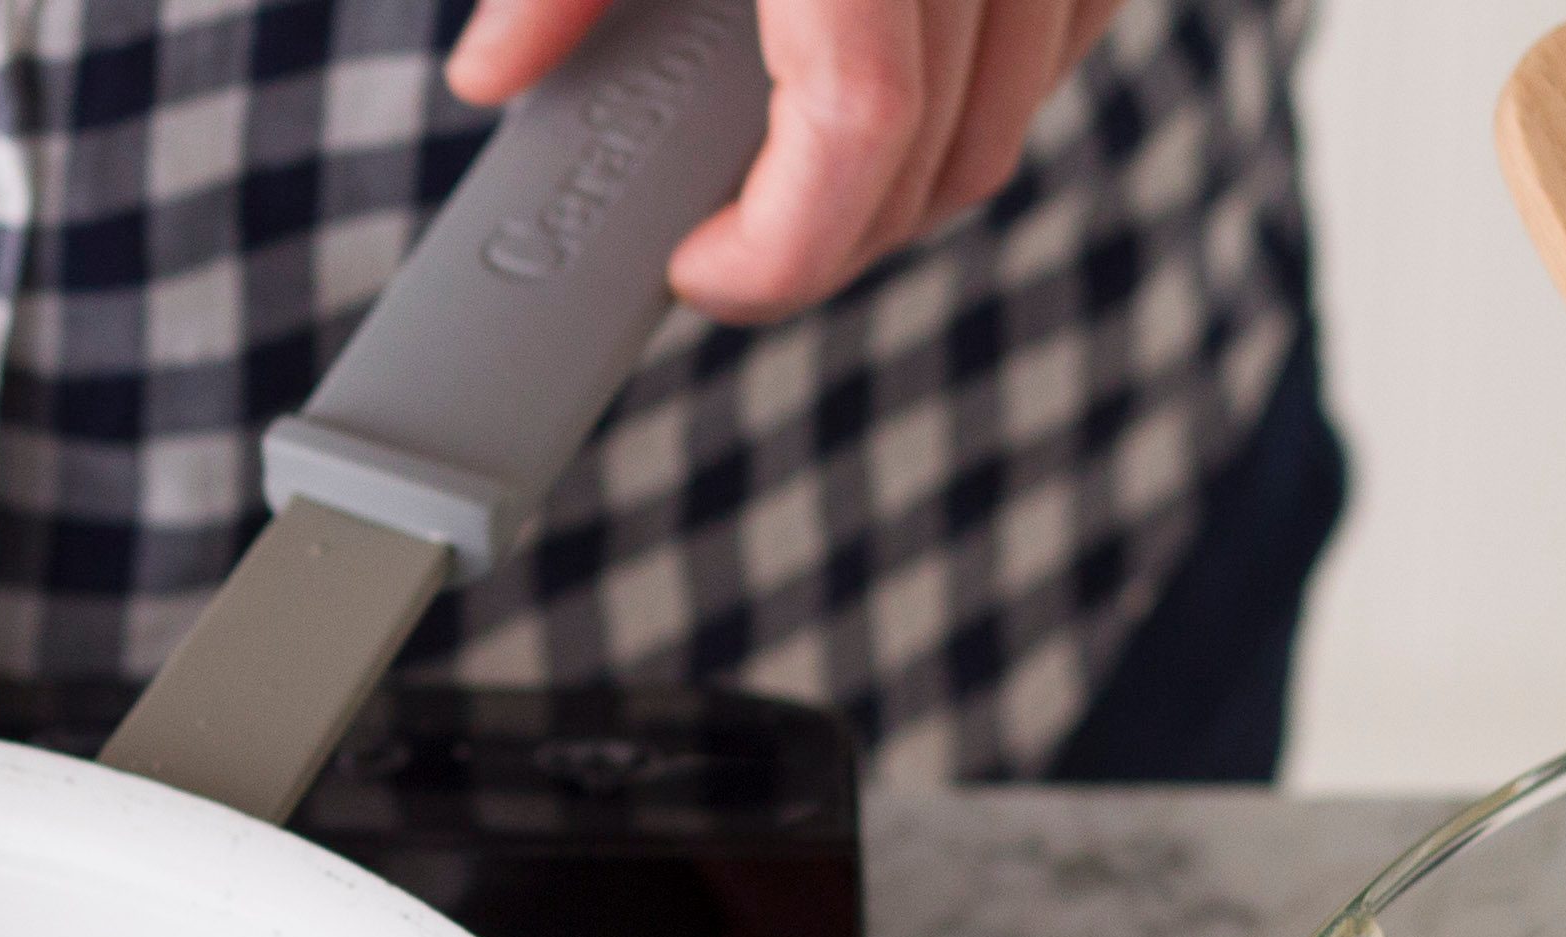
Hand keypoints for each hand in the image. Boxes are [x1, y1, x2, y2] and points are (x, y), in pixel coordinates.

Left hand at [439, 0, 1129, 323]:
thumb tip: (494, 76)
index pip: (855, 137)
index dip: (775, 245)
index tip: (697, 272)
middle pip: (936, 161)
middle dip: (818, 238)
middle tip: (721, 242)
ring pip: (1009, 120)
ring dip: (904, 177)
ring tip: (791, 163)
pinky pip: (1071, 35)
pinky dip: (985, 85)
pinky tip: (906, 78)